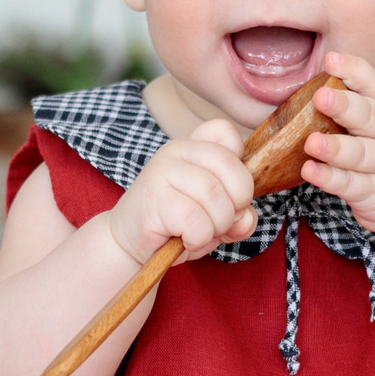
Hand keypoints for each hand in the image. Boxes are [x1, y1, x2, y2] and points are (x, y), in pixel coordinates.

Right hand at [105, 119, 255, 264]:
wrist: (128, 243)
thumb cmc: (175, 225)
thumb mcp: (216, 216)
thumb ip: (239, 215)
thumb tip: (245, 220)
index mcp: (193, 146)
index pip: (226, 132)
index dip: (239, 169)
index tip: (228, 194)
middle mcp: (176, 150)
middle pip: (231, 168)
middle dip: (235, 206)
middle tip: (218, 222)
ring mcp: (162, 171)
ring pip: (215, 197)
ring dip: (216, 227)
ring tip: (199, 233)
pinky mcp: (153, 198)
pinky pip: (196, 220)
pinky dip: (199, 238)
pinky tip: (185, 239)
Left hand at [299, 53, 374, 237]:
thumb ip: (349, 109)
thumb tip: (300, 89)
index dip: (355, 71)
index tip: (332, 59)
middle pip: (371, 118)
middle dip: (346, 106)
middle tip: (321, 96)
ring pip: (363, 154)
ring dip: (337, 148)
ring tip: (312, 143)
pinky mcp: (372, 192)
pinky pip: (351, 185)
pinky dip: (330, 179)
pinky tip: (310, 171)